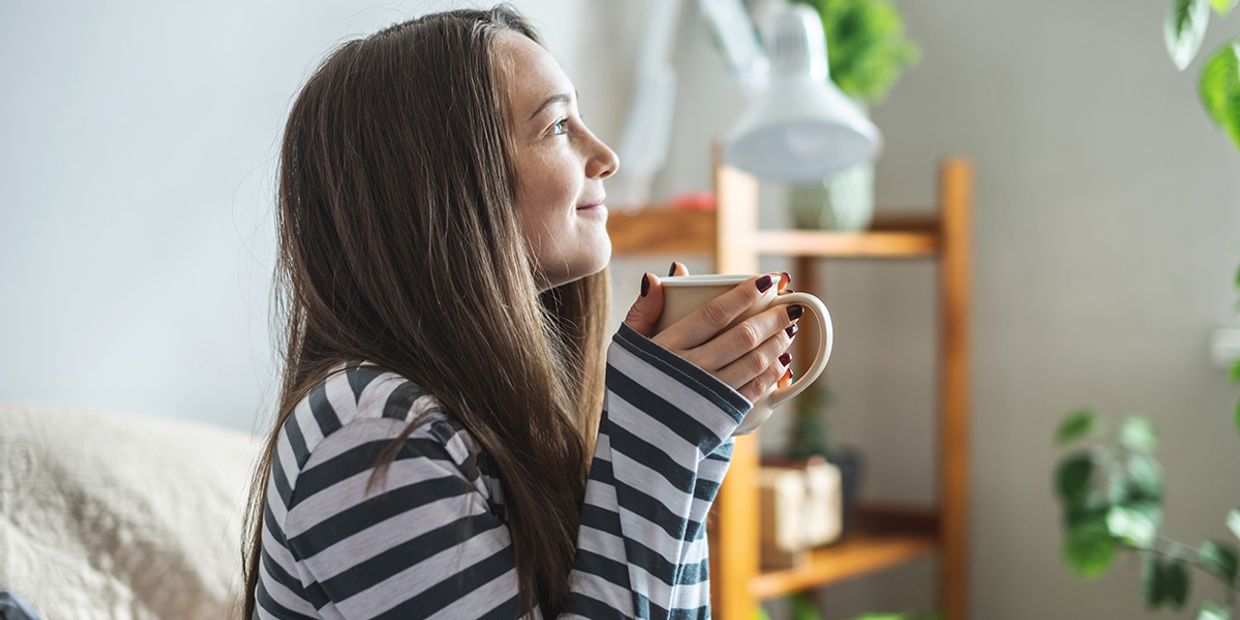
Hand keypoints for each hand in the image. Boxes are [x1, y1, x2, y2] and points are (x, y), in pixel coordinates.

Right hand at [623, 262, 798, 401]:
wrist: (633, 441)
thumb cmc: (632, 385)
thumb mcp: (628, 346)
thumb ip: (642, 311)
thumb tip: (655, 278)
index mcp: (668, 347)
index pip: (714, 313)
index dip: (744, 294)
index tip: (766, 281)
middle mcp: (691, 370)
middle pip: (742, 337)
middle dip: (771, 317)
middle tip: (790, 304)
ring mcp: (709, 394)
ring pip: (754, 362)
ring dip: (776, 343)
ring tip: (788, 328)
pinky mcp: (722, 416)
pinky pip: (755, 390)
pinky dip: (774, 373)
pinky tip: (781, 360)